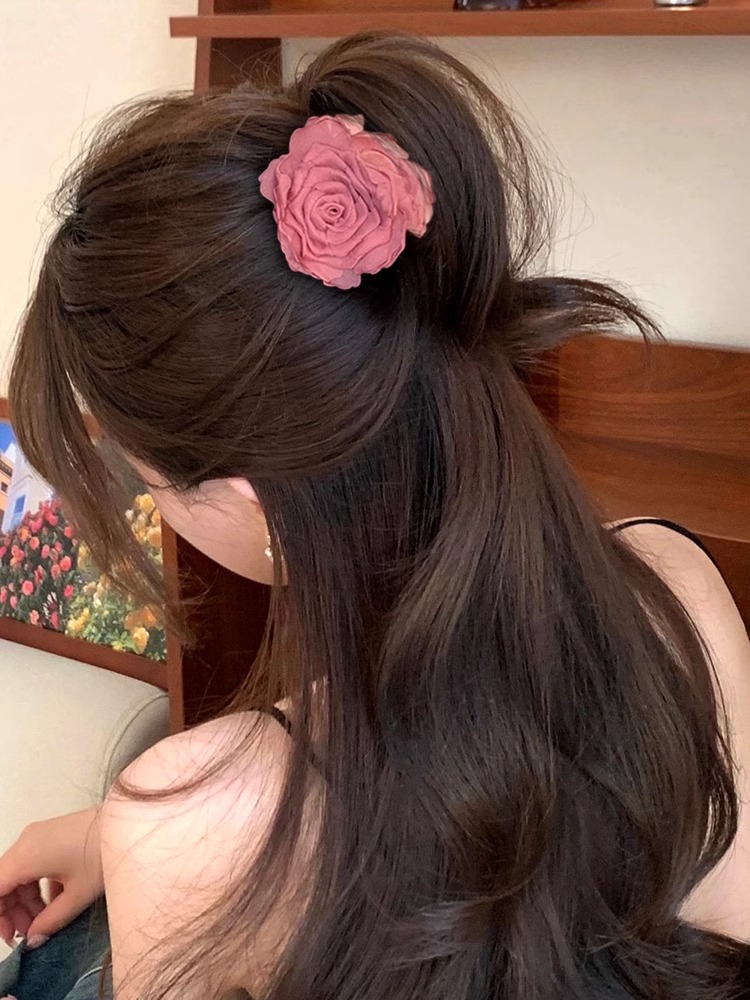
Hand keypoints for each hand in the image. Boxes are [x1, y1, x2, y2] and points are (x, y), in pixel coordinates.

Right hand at [0, 809, 102, 947]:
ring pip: (19, 873)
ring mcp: (40, 835)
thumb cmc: (104, 855)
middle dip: (12, 911)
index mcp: (26, 854)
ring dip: (26, 900)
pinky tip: (55, 903)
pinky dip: (38, 886)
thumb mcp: (78, 895)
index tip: (11, 937)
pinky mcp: (53, 835)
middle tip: (29, 935)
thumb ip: (51, 921)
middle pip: (4, 881)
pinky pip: (34, 864)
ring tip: (43, 922)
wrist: (131, 822)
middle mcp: (27, 841)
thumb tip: (33, 940)